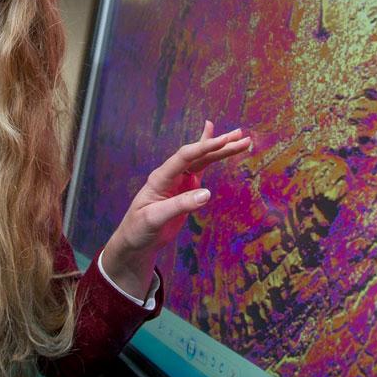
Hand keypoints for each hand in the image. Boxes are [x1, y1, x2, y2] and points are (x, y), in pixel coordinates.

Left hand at [101, 121, 251, 299]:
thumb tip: (207, 194)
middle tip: (242, 136)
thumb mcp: (156, 219)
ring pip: (202, 160)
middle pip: (198, 155)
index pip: (185, 157)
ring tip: (241, 138)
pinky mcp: (186, 188)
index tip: (224, 141)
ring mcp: (179, 180)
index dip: (204, 147)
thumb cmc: (139, 229)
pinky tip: (216, 142)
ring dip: (221, 149)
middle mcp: (171, 174)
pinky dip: (210, 155)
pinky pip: (201, 168)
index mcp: (161, 177)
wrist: (135, 240)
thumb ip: (180, 205)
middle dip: (220, 145)